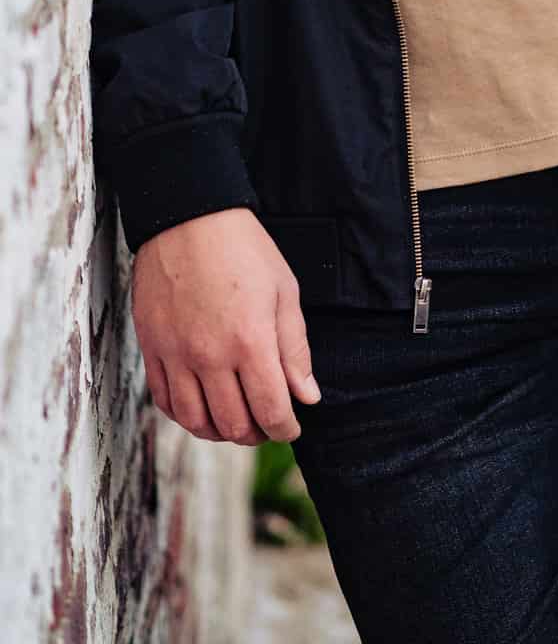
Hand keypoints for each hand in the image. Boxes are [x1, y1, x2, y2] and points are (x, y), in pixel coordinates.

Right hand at [133, 208, 319, 445]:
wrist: (188, 219)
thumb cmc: (243, 250)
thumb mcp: (284, 291)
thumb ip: (295, 349)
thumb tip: (307, 396)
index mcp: (250, 341)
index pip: (271, 410)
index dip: (285, 428)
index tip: (292, 428)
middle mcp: (211, 356)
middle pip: (233, 424)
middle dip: (257, 434)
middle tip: (267, 424)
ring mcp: (177, 355)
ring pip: (196, 422)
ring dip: (220, 432)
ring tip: (236, 422)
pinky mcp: (153, 348)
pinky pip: (165, 401)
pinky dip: (186, 416)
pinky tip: (202, 408)